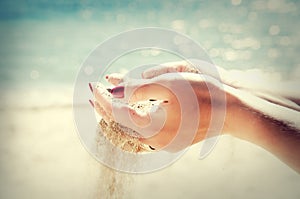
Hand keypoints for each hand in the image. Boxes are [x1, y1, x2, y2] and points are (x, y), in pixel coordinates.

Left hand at [91, 63, 235, 151]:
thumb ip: (136, 88)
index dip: (103, 98)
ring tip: (103, 103)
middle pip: (120, 125)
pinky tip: (126, 112)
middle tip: (93, 93)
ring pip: (130, 131)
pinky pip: (142, 133)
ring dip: (116, 115)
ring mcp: (163, 143)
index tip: (94, 84)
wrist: (229, 111)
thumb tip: (113, 90)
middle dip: (105, 108)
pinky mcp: (169, 141)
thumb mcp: (167, 84)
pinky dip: (130, 121)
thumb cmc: (201, 93)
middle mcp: (155, 141)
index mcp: (153, 128)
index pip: (117, 114)